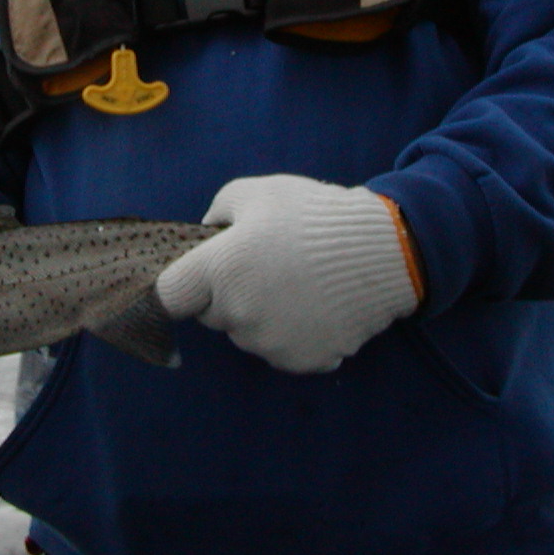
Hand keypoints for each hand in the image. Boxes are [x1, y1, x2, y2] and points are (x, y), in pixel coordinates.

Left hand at [155, 175, 422, 373]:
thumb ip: (217, 212)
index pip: (168, 296)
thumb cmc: (313, 215)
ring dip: (261, 315)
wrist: (384, 251)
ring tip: (297, 283)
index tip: (192, 279)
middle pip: (213, 314)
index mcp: (220, 271)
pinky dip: (293, 333)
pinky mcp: (302, 362)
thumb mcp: (256, 192)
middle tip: (264, 266)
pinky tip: (316, 305)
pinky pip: (282, 350)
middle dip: (228, 294)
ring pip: (248, 334)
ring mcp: (271, 343)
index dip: (178, 285)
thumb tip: (206, 236)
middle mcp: (239, 315)